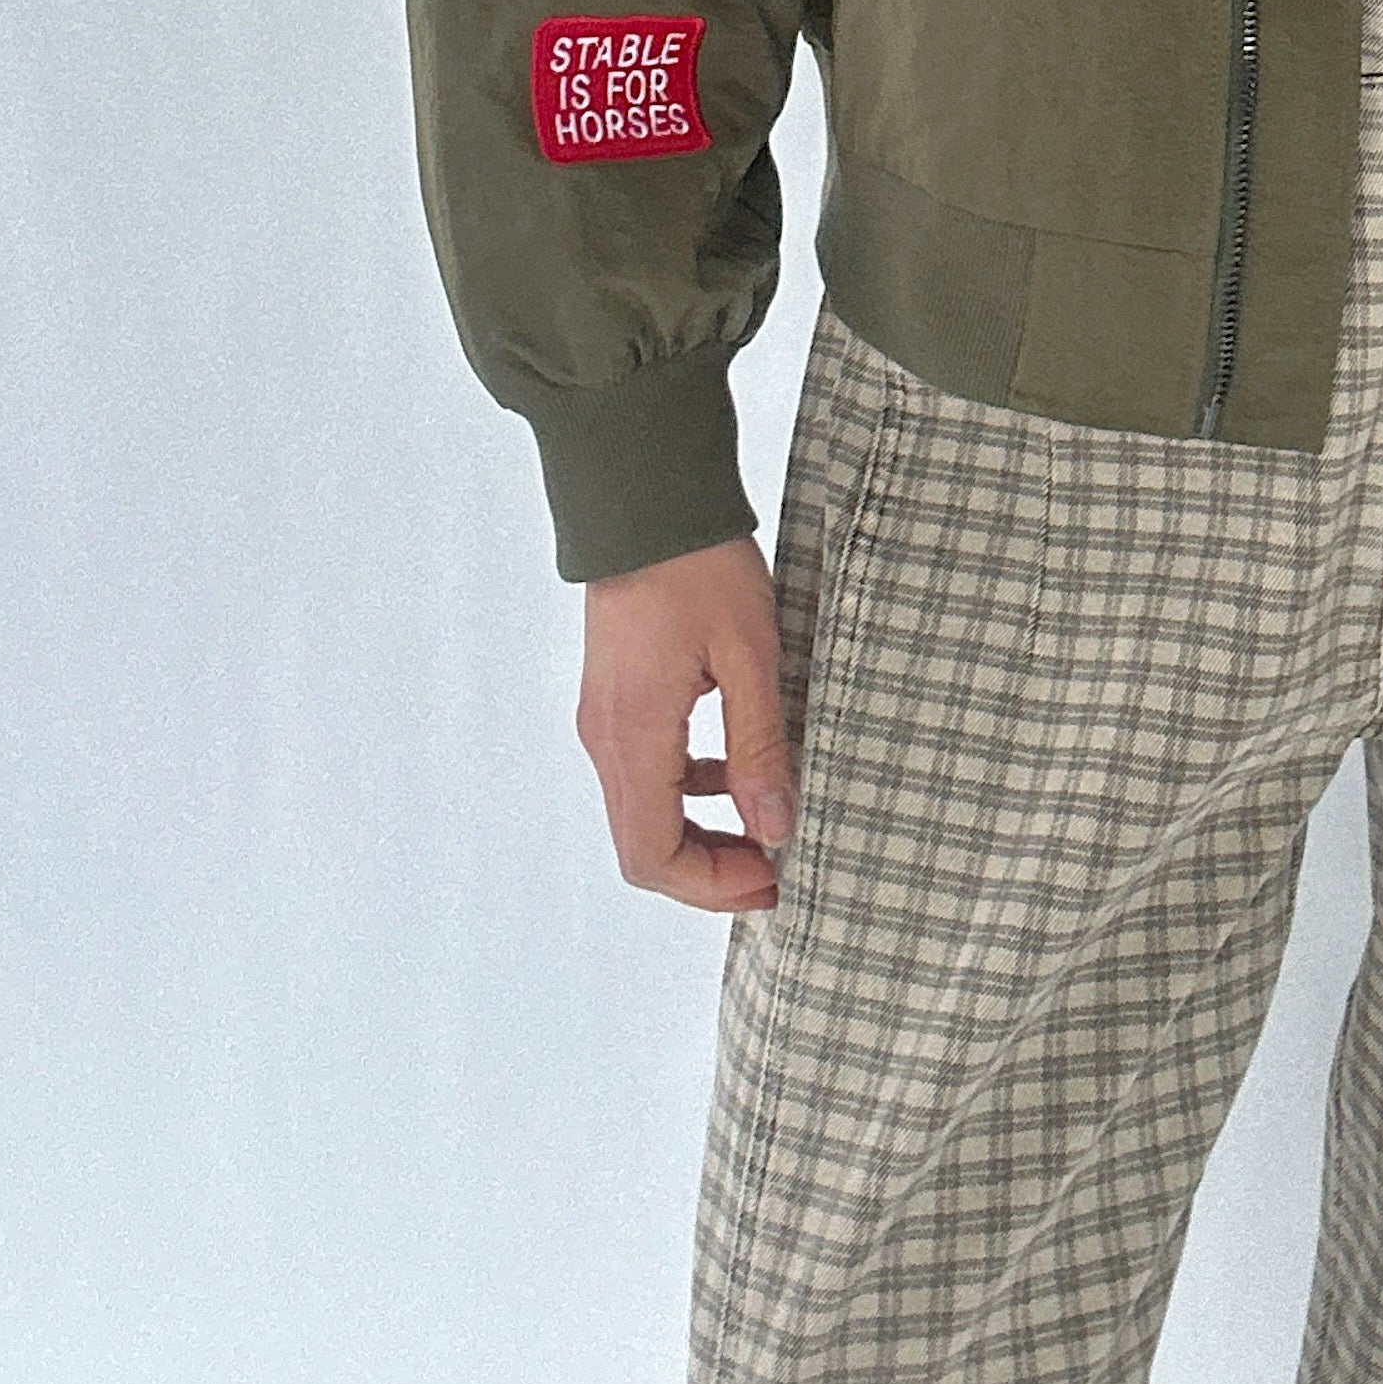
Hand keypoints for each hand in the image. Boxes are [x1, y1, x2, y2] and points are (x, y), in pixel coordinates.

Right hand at [577, 531, 793, 914]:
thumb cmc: (698, 566)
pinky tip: (739, 766)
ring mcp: (605, 718)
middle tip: (777, 865)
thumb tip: (776, 827)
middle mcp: (606, 738)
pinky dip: (691, 789)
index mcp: (633, 737)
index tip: (771, 879)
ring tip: (769, 821)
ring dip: (703, 831)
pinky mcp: (616, 697)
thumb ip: (760, 747)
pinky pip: (648, 769)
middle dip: (711, 868)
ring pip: (646, 810)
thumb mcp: (749, 654)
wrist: (646, 498)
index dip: (711, 886)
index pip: (652, 856)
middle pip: (644, 846)